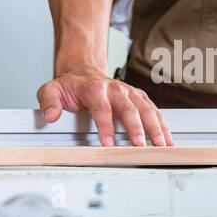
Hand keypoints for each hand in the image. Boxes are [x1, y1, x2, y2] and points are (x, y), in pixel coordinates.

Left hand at [37, 68, 172, 146]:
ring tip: (161, 144)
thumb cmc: (70, 85)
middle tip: (140, 146)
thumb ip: (48, 101)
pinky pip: (153, 109)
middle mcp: (114, 88)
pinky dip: (162, 123)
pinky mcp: (138, 97)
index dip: (105, 125)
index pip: (101, 107)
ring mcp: (128, 92)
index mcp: (94, 87)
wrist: (84, 71)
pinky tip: (167, 137)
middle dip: (135, 128)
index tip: (107, 142)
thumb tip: (50, 115)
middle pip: (128, 108)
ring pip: (145, 108)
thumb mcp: (52, 89)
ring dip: (154, 126)